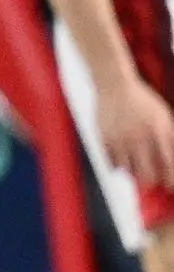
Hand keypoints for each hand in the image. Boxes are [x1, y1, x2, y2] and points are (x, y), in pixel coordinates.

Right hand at [96, 69, 173, 190]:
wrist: (114, 85)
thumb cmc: (143, 101)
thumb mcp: (164, 117)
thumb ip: (171, 138)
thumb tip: (173, 159)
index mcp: (158, 131)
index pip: (169, 165)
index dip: (170, 180)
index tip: (170, 186)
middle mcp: (139, 137)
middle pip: (147, 174)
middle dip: (151, 181)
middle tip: (152, 180)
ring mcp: (120, 139)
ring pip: (129, 171)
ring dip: (134, 173)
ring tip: (137, 168)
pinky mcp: (104, 139)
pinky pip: (112, 164)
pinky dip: (118, 166)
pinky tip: (123, 160)